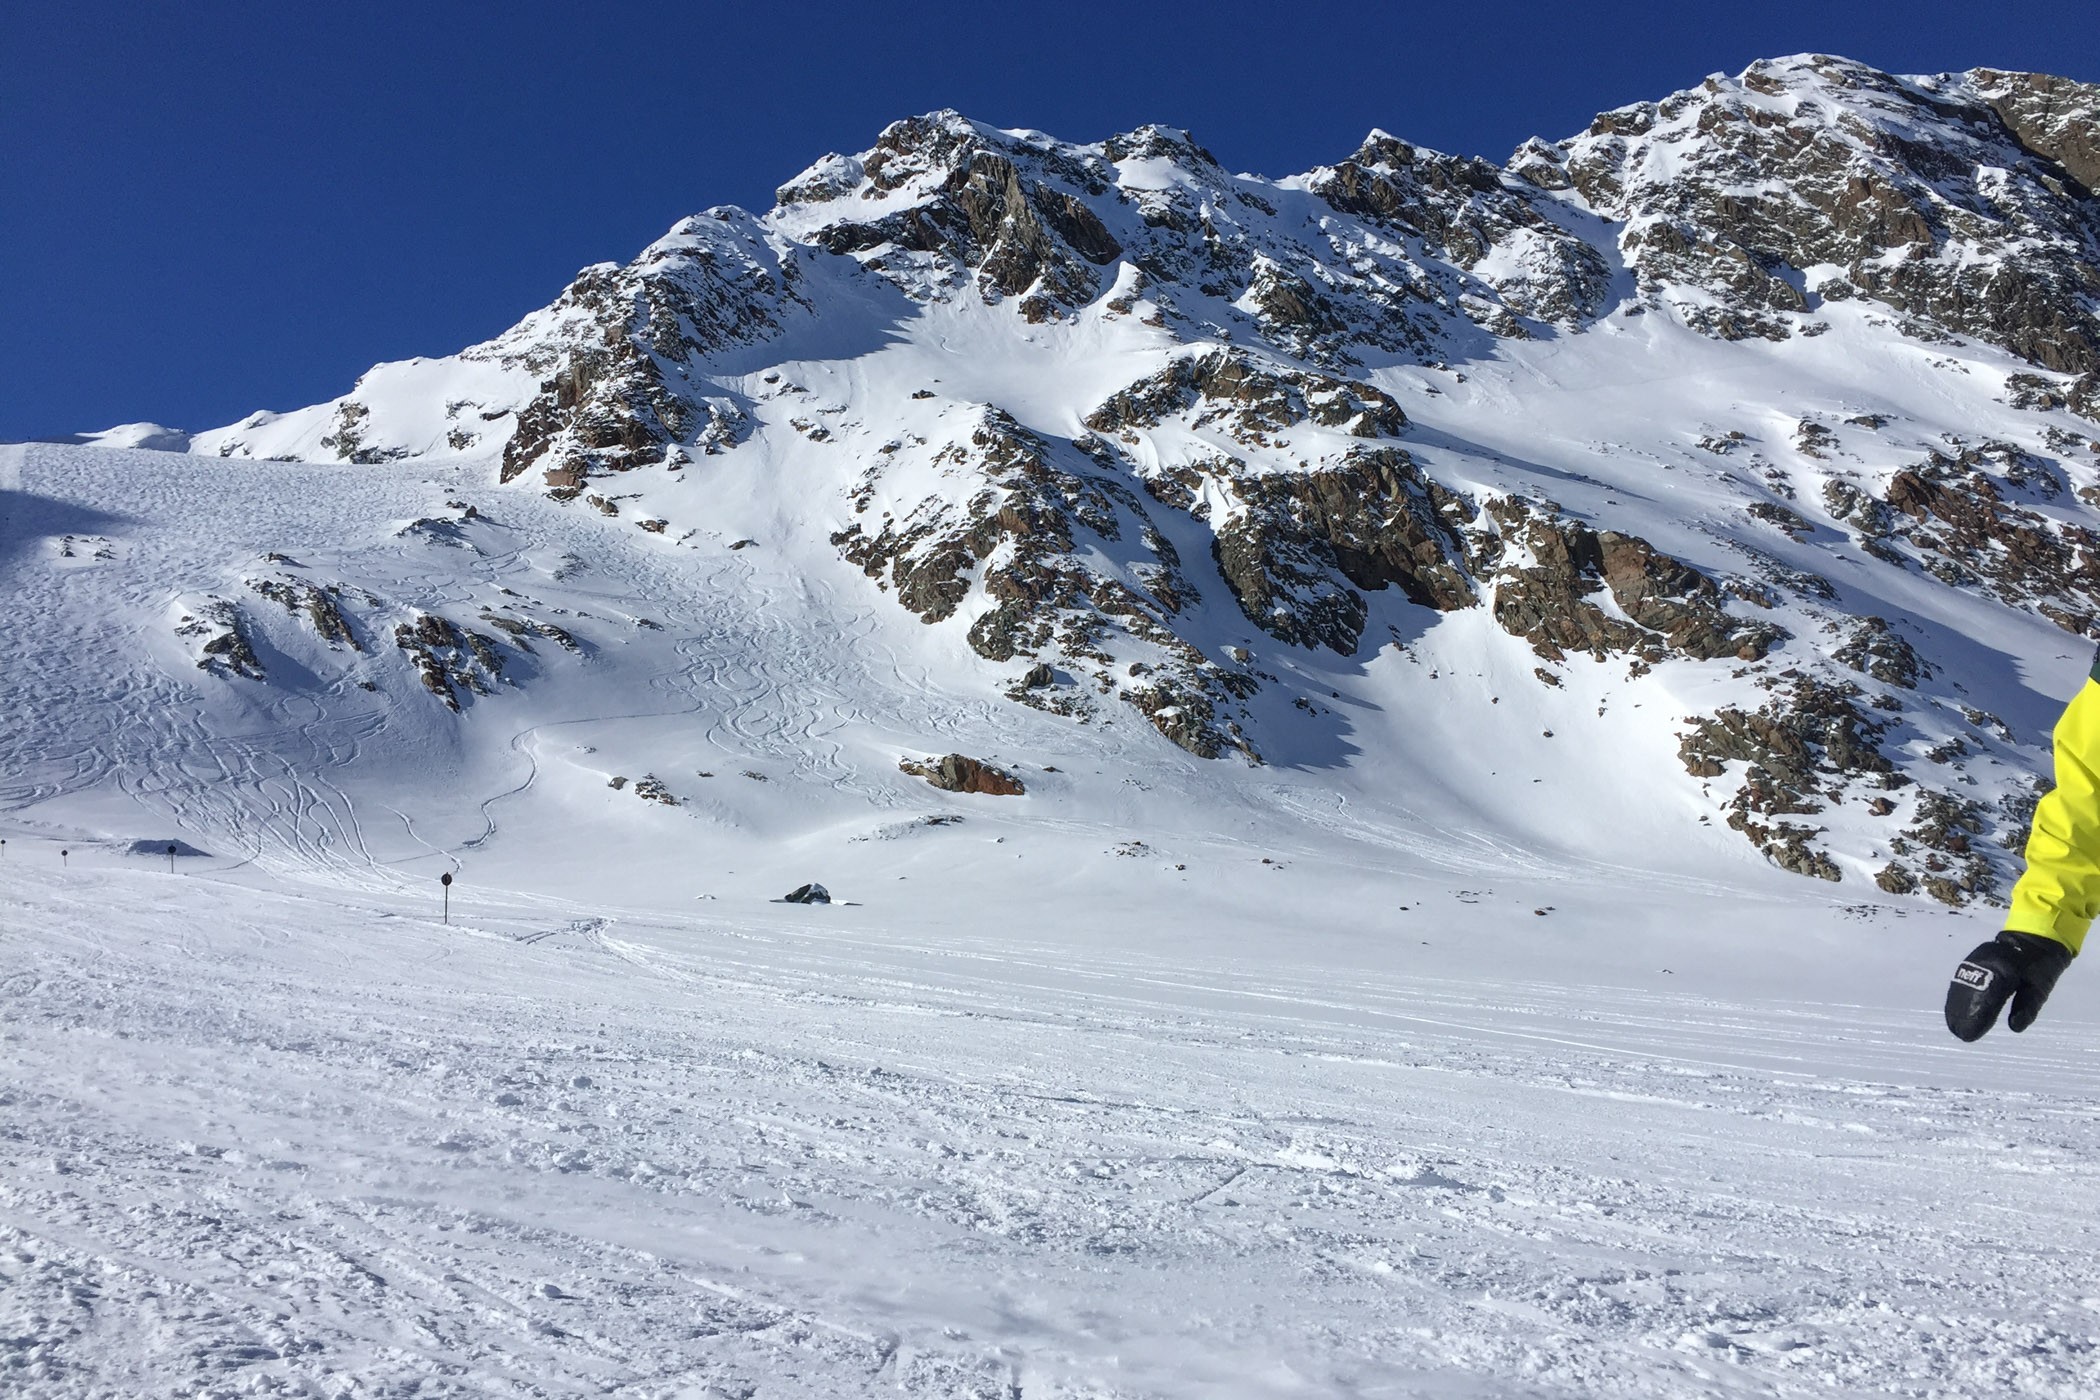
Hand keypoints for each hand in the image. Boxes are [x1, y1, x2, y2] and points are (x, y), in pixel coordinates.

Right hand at [1945, 931, 2073, 1041]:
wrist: (2032, 941)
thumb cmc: (2040, 968)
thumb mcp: (2040, 988)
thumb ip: (2027, 1007)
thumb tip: (2015, 1027)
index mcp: (2004, 969)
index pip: (1987, 996)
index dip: (1977, 1016)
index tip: (1970, 1034)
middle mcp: (1984, 962)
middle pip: (1969, 991)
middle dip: (1963, 1014)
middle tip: (1961, 1034)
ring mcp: (1975, 960)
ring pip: (1961, 986)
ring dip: (1957, 1007)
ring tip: (1954, 1026)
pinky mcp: (1971, 962)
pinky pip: (1961, 981)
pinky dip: (1957, 997)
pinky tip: (1954, 1010)